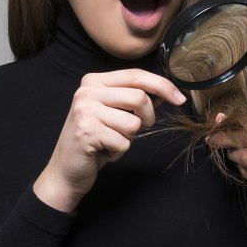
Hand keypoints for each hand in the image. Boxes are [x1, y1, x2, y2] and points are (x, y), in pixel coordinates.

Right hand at [33, 69, 185, 211]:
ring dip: (129, 138)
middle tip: (135, 131)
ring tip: (110, 141)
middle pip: (139, 97)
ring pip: (134, 123)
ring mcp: (85, 110)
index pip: (136, 75)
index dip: (163, 85)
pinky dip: (119, 152)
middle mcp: (87, 91)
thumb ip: (134, 100)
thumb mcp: (113, 114)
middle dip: (147, 119)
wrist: (65, 170)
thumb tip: (166, 91)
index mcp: (94, 81)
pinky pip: (124, 142)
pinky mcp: (87, 131)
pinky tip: (103, 151)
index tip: (180, 98)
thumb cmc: (93, 141)